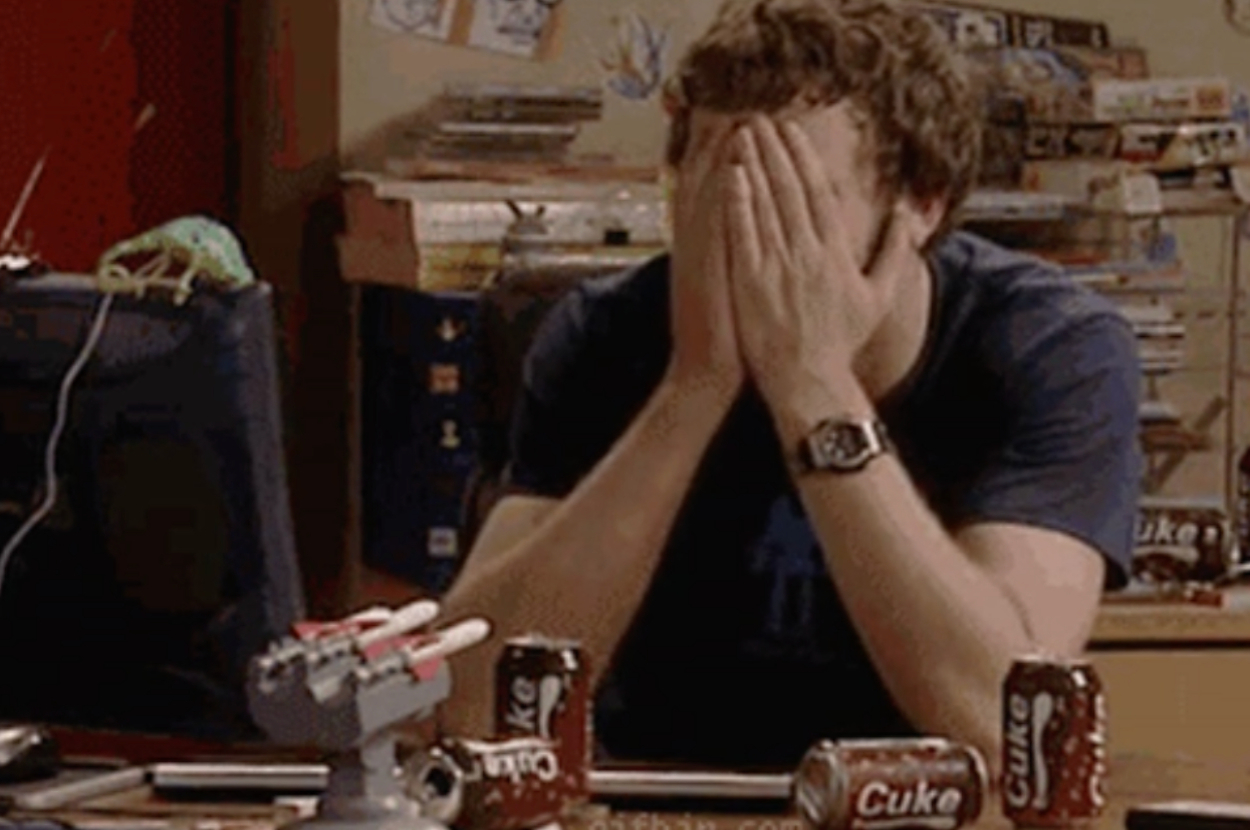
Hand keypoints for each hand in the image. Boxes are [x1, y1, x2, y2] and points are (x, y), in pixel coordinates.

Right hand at [666, 138, 743, 401]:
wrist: (703, 378)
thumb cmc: (723, 340)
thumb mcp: (722, 289)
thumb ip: (728, 257)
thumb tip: (746, 232)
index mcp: (700, 249)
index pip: (710, 190)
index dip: (723, 156)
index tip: (740, 123)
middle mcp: (694, 247)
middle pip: (704, 183)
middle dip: (721, 144)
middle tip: (739, 107)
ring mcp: (697, 258)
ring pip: (706, 195)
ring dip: (720, 156)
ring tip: (737, 121)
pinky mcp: (708, 272)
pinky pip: (712, 223)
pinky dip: (721, 193)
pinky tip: (732, 167)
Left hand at [725, 116, 921, 410]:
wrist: (810, 381)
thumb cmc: (841, 342)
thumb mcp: (879, 295)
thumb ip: (894, 250)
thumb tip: (907, 212)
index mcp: (837, 253)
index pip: (819, 192)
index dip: (803, 158)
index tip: (792, 131)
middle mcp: (808, 254)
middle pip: (790, 189)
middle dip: (775, 150)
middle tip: (761, 118)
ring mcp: (778, 268)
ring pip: (765, 205)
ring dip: (754, 166)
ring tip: (742, 135)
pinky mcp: (752, 283)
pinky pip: (743, 234)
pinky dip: (737, 203)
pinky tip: (730, 176)